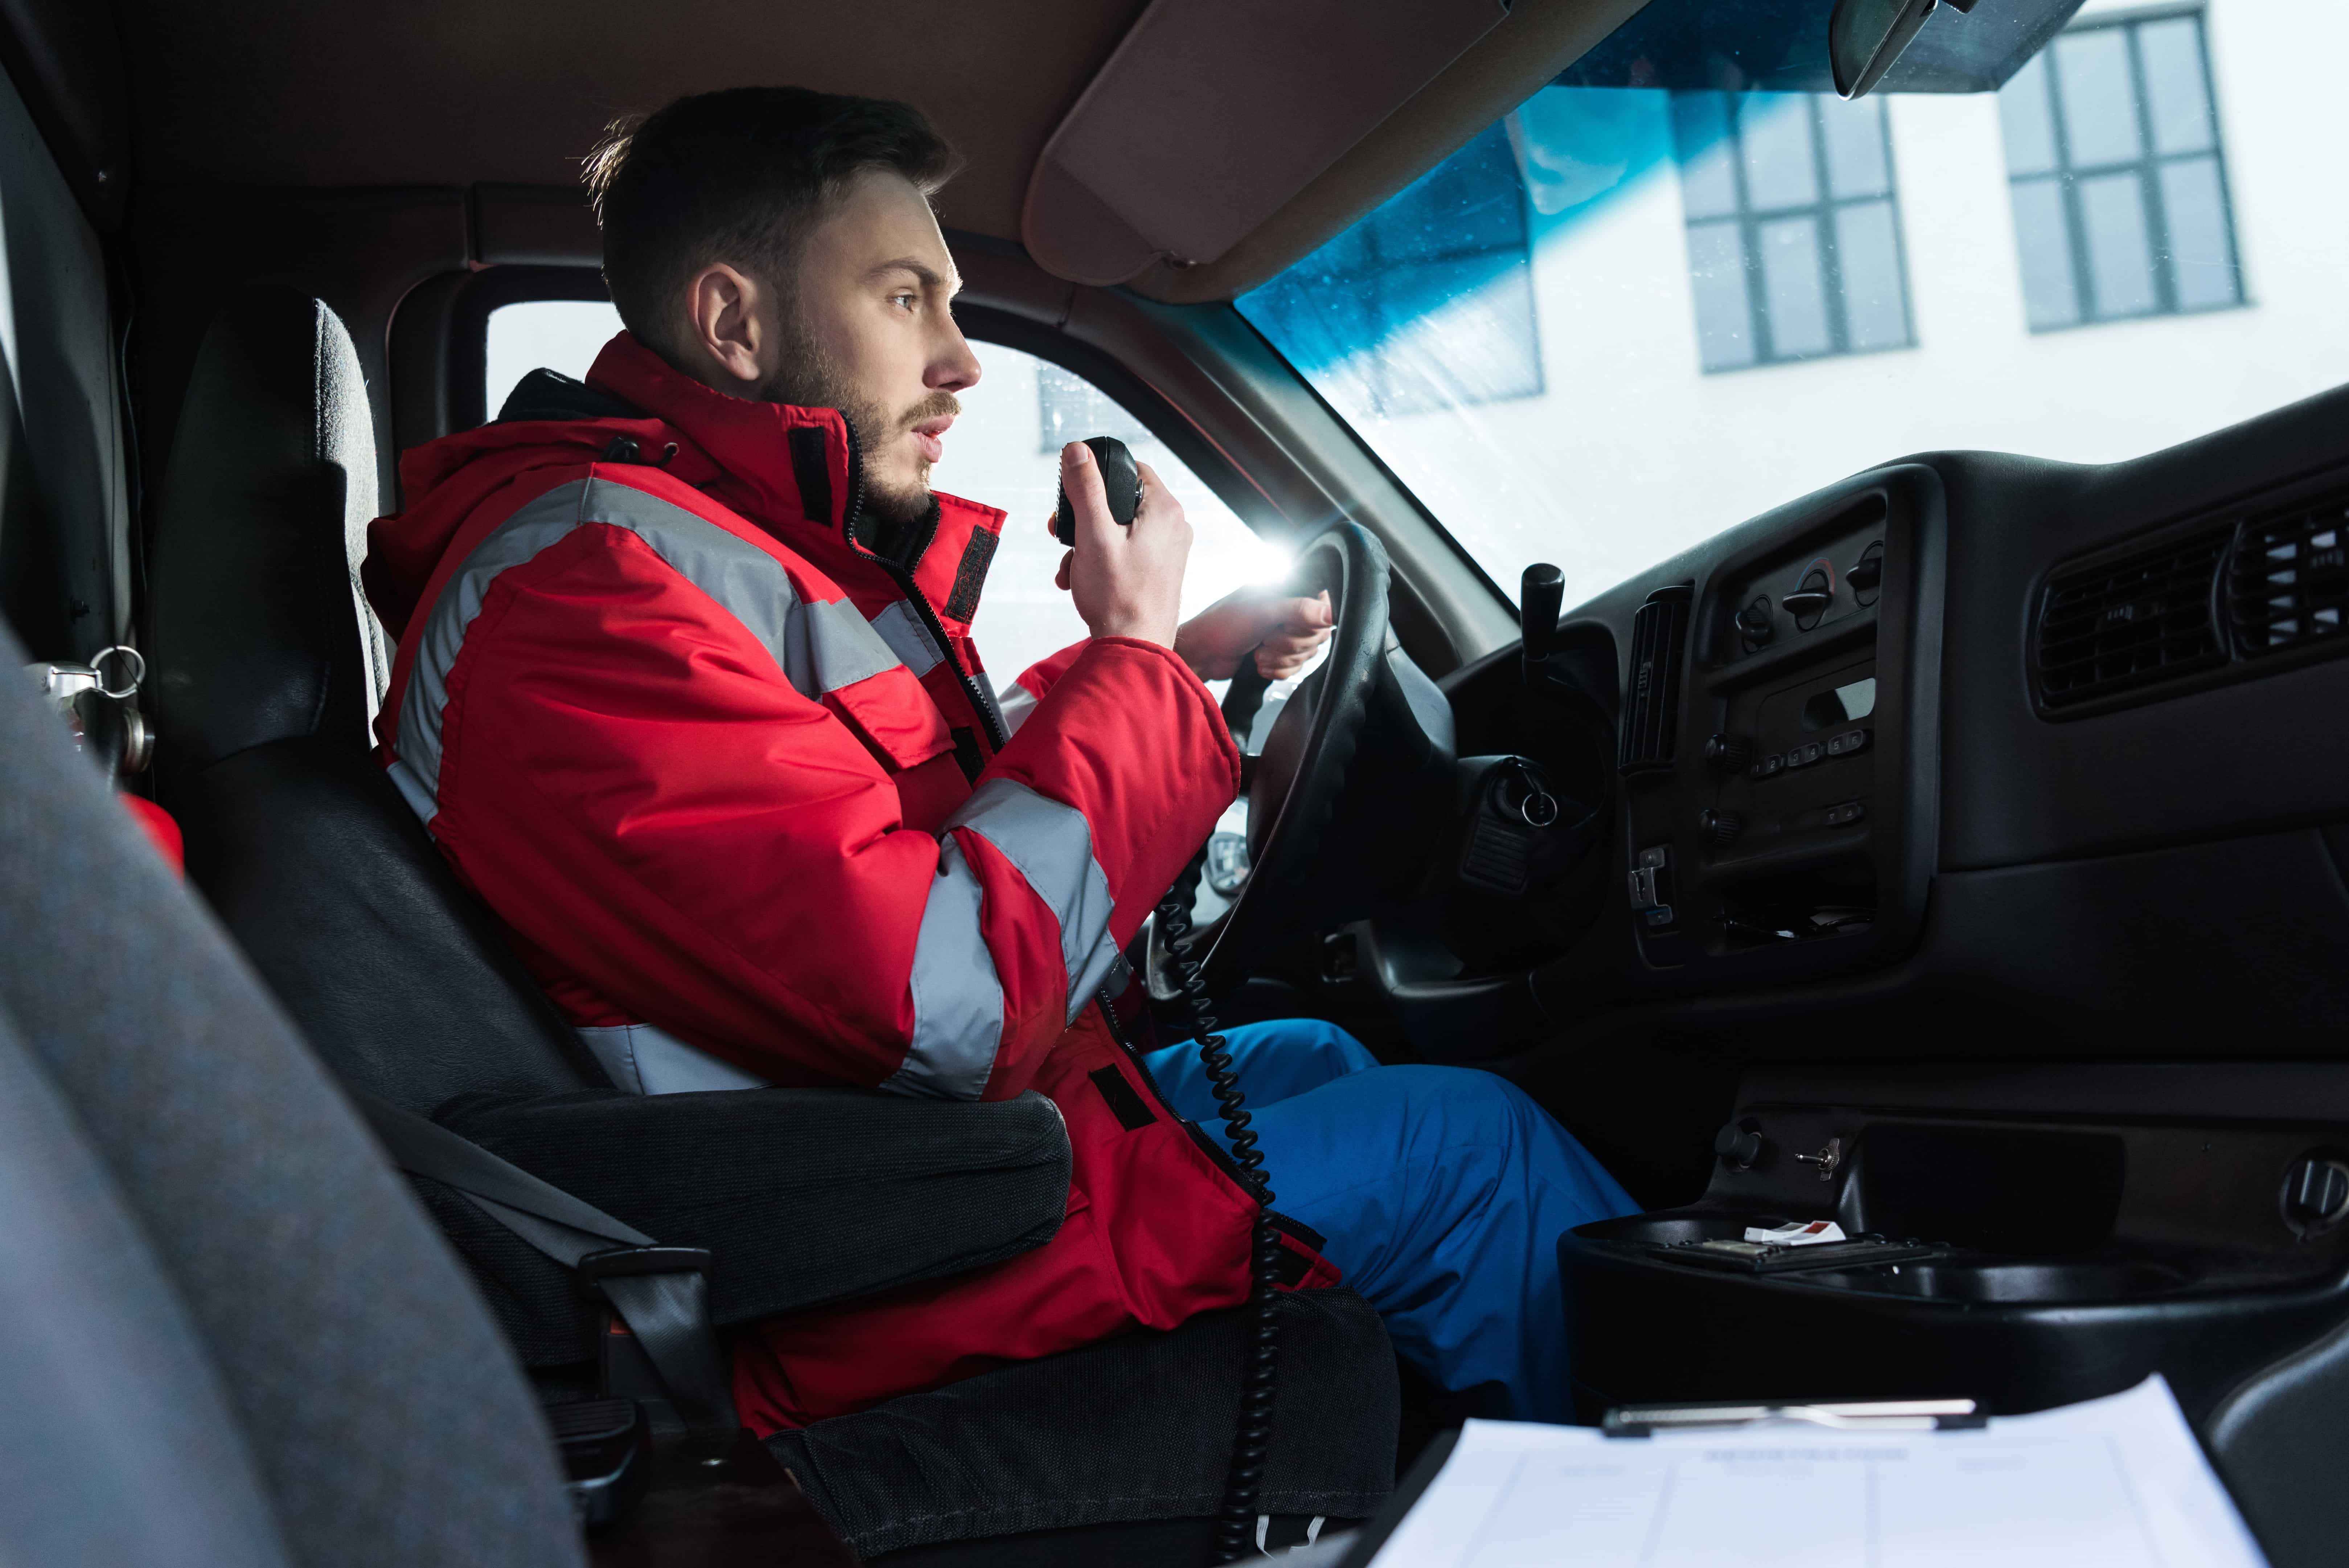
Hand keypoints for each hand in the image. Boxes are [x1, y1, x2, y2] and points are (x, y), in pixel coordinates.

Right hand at [1051, 442, 1188, 647]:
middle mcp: (1173, 527)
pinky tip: (1082, 580)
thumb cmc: (1118, 598)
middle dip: (1085, 520)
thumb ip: (1085, 489)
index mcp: (1164, 510)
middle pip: (1120, 502)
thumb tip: (1077, 450)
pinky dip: (1101, 561)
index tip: (1074, 495)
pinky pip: (1124, 552)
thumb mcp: (1093, 535)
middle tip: (1062, 536)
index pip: (1131, 469)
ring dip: (1087, 545)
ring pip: (1118, 530)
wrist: (1134, 649)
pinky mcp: (1159, 570)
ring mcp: (1168, 550)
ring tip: (1072, 568)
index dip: (1097, 477)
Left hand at [1174, 586, 1334, 681]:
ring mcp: (1284, 633)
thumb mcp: (1262, 612)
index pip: (1322, 605)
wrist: (1201, 655)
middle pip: (1317, 634)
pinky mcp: (1278, 654)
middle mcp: (1288, 610)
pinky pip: (1296, 668)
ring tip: (1258, 653)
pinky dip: (1278, 670)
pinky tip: (1259, 665)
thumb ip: (1298, 609)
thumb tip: (1330, 613)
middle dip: (1290, 644)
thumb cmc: (1223, 625)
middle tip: (1267, 640)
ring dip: (1282, 659)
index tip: (1289, 626)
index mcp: (1286, 591)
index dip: (1310, 622)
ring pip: (1307, 653)